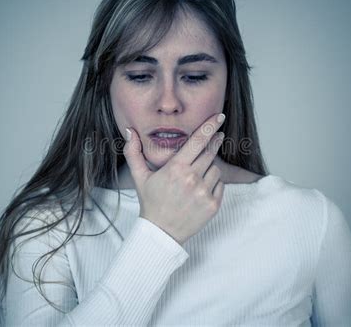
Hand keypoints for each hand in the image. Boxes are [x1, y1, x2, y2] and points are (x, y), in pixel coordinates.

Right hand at [123, 113, 225, 244]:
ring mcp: (203, 192)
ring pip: (216, 169)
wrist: (160, 233)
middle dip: (213, 143)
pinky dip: (214, 184)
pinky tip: (200, 190)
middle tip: (217, 137)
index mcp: (176, 168)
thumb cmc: (151, 202)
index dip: (210, 126)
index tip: (220, 117)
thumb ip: (133, 152)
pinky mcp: (213, 205)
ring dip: (210, 168)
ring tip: (196, 176)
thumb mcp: (139, 177)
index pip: (198, 140)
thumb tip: (129, 131)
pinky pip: (220, 185)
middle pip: (210, 152)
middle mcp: (192, 179)